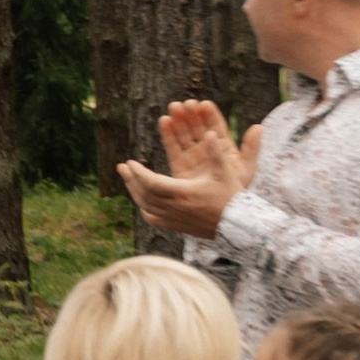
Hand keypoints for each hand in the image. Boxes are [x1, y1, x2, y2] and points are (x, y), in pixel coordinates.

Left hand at [119, 100, 254, 241]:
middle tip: (122, 167)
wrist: (237, 225)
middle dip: (131, 180)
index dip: (138, 173)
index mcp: (184, 193)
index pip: (152, 183)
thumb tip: (209, 133)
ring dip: (135, 192)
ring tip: (128, 180)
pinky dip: (145, 209)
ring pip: (146, 207)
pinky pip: (154, 219)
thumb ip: (215, 152)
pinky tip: (142, 201)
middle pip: (144, 195)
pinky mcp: (177, 227)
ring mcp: (174, 220)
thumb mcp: (225, 172)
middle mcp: (175, 208)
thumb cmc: (231, 196)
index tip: (129, 162)